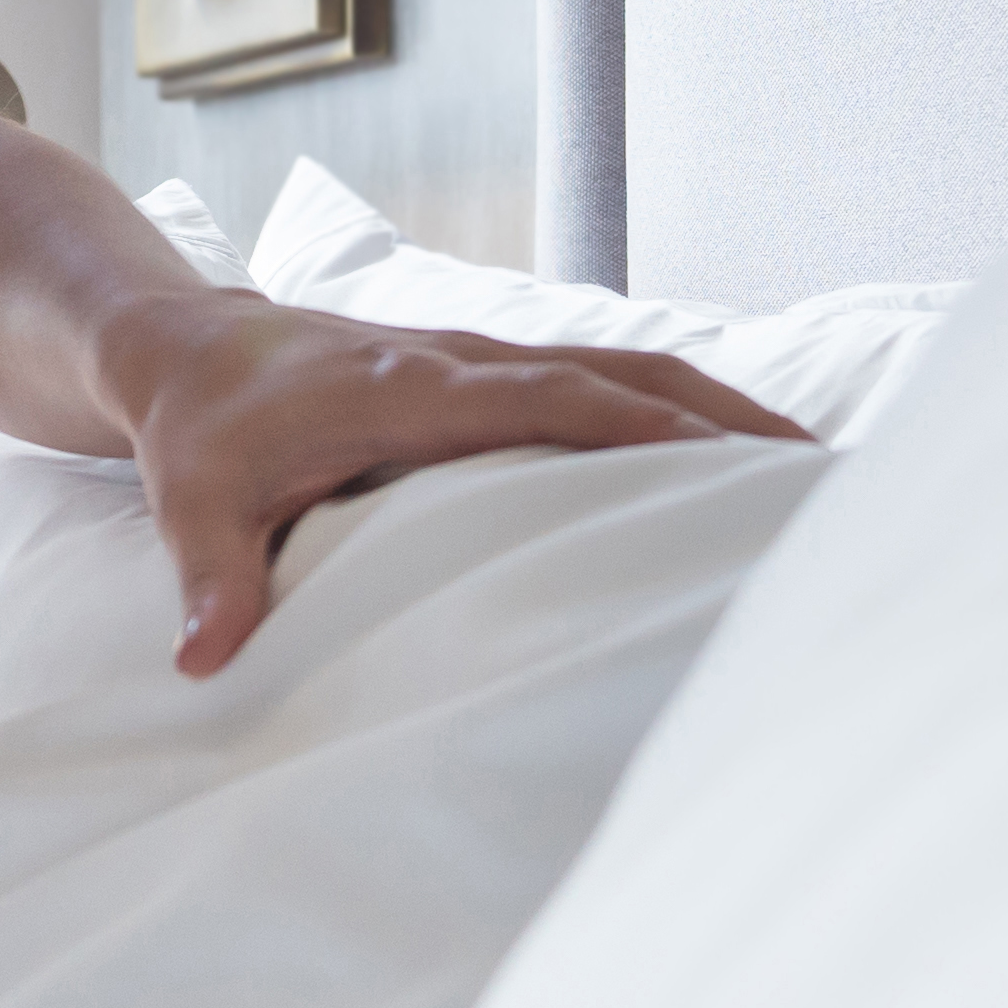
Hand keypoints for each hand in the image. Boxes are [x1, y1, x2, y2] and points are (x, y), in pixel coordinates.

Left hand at [110, 295, 805, 674]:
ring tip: (811, 464)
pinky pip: (609, 378)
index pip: (550, 399)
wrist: (185, 349)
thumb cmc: (200, 432)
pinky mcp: (497, 371)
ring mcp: (490, 357)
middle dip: (724, 419)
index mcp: (413, 387)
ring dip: (721, 409)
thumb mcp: (193, 502)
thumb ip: (212, 576)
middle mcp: (469, 359)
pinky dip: (680, 406)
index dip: (638, 426)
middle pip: (626, 373)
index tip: (724, 459)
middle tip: (822, 473)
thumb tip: (206, 658)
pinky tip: (734, 454)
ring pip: (634, 366)